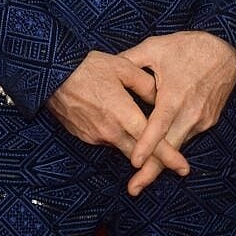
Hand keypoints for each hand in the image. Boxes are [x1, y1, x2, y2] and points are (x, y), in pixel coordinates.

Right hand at [46, 50, 189, 177]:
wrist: (51, 74)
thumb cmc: (88, 67)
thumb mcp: (122, 67)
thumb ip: (145, 84)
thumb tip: (159, 98)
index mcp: (124, 114)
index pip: (152, 142)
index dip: (170, 156)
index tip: (184, 168)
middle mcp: (111, 132)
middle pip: (139, 154)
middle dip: (158, 163)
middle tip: (178, 168)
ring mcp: (96, 137)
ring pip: (122, 147)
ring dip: (135, 146)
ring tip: (140, 132)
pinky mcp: (84, 137)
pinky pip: (106, 140)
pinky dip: (115, 136)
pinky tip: (114, 120)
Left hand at [120, 31, 235, 194]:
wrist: (224, 51)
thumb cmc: (187, 47)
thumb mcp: (156, 47)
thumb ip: (131, 59)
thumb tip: (109, 65)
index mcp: (175, 95)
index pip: (159, 125)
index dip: (147, 145)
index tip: (134, 162)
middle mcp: (190, 112)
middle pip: (169, 148)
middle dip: (152, 171)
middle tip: (133, 188)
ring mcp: (201, 120)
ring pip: (178, 145)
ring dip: (162, 161)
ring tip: (142, 177)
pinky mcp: (208, 122)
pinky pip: (187, 135)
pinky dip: (174, 145)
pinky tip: (162, 152)